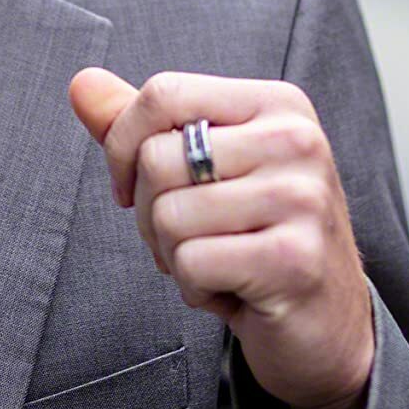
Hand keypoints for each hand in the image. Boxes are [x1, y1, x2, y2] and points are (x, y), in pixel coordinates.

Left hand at [69, 67, 374, 408]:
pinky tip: (232, 291)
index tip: (132, 188)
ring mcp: (302, 199)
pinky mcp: (295, 259)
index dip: (123, 145)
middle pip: (157, 158)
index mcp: (277, 104)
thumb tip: (81, 84)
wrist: (327, 324)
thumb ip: (147, 126)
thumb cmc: (259, 237)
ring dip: (175, 256)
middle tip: (190, 238)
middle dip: (151, 213)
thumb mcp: (206, 169)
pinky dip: (195, 289)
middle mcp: (296, 140)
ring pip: (169, 215)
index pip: (164, 93)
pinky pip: (193, 264)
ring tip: (218, 263)